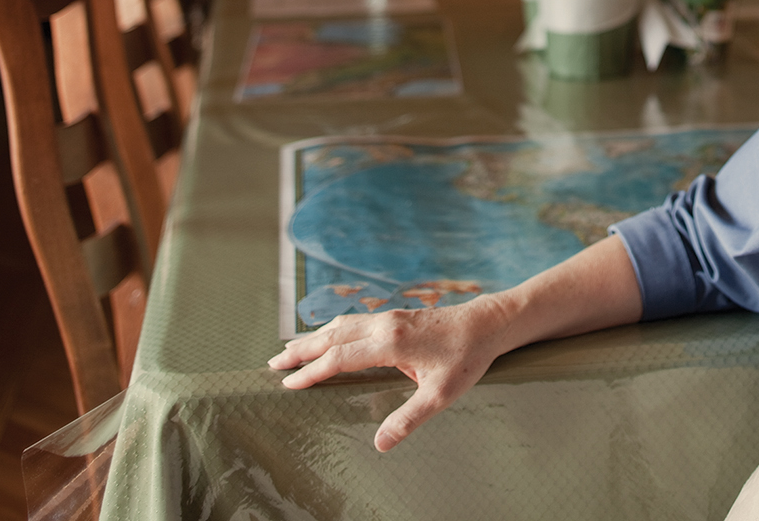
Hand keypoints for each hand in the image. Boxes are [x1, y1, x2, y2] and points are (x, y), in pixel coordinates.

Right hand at [268, 293, 513, 451]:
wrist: (487, 323)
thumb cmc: (466, 358)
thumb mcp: (441, 394)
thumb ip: (409, 418)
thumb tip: (380, 444)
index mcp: (390, 343)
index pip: (339, 358)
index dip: (312, 372)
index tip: (287, 384)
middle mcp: (383, 325)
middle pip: (331, 336)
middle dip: (301, 351)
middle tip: (272, 364)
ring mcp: (388, 317)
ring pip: (340, 325)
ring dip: (313, 337)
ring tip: (289, 351)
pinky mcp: (395, 316)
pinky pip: (354, 321)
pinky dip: (332, 330)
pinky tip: (328, 336)